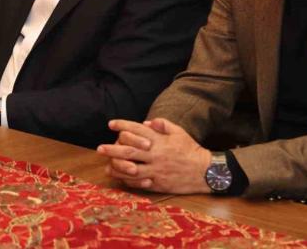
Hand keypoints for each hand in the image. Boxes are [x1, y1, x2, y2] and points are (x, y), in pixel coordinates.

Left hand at [97, 118, 211, 194]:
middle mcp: (155, 154)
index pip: (137, 130)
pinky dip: (129, 181)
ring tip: (106, 167)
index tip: (111, 124)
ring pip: (131, 169)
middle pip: (129, 151)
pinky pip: (140, 183)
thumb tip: (146, 122)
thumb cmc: (191, 149)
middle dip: (112, 149)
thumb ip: (162, 125)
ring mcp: (156, 170)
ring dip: (117, 168)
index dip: (122, 125)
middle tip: (100, 148)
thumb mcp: (179, 131)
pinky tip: (121, 179)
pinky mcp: (159, 183)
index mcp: (159, 140)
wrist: (206, 171)